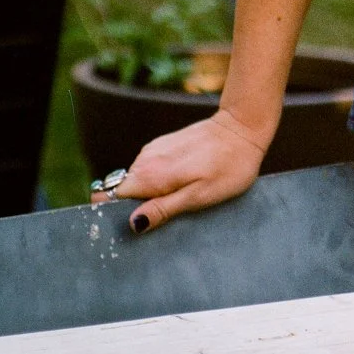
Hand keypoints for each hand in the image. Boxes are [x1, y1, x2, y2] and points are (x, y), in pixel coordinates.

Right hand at [106, 108, 271, 233]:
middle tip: (165, 216)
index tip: (135, 225)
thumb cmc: (228, 166)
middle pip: (123, 191)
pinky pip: (151, 169)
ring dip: (151, 193)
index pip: (110, 198)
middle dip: (136, 206)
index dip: (118, 214)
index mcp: (149, 175)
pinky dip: (159, 180)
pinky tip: (183, 182)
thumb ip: (162, 209)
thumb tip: (133, 223)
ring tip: (179, 198)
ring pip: (138, 180)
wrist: (243, 128)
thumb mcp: (198, 196)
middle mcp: (145, 160)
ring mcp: (154, 150)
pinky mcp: (164, 144)